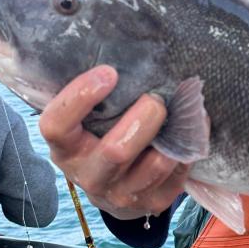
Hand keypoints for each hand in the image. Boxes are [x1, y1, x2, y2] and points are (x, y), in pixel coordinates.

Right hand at [38, 65, 190, 218]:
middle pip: (116, 151)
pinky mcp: (152, 204)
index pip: (57, 126)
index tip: (109, 72)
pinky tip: (192, 128)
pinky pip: (177, 174)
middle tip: (156, 98)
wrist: (114, 189)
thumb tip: (116, 43)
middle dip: (144, 119)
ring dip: (174, 133)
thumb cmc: (98, 138)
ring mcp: (121, 195)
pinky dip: (188, 147)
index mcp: (65, 149)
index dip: (79, 97)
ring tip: (183, 109)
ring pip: (155, 166)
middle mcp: (88, 176)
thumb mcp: (85, 121)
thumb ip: (91, 95)